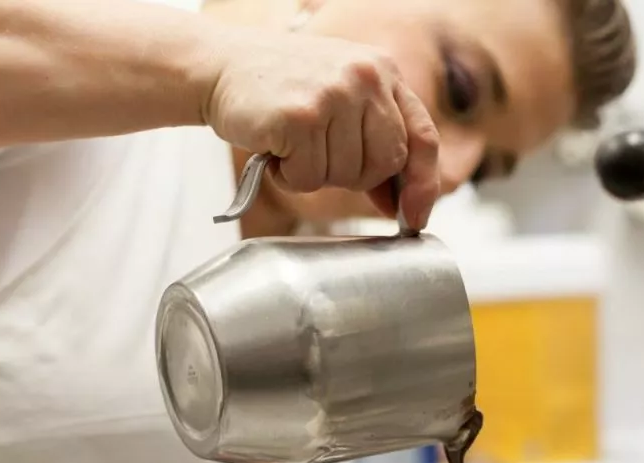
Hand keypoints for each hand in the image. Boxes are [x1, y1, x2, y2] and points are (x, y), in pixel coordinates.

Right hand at [201, 29, 440, 230]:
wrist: (221, 66)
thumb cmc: (281, 88)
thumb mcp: (341, 98)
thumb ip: (375, 139)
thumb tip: (403, 203)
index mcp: (382, 71)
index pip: (422, 137)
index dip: (423, 183)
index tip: (415, 216)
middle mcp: (365, 77)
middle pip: (384, 164)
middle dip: (353, 175)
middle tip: (318, 152)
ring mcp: (333, 95)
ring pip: (345, 176)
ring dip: (313, 173)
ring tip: (292, 142)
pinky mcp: (301, 117)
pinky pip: (308, 179)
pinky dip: (287, 176)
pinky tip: (275, 146)